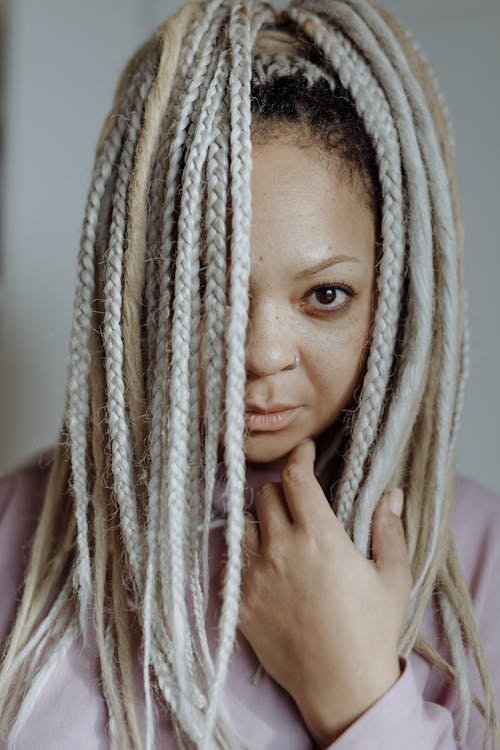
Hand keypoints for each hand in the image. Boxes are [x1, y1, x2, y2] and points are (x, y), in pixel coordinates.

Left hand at [237, 438, 411, 746]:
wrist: (341, 687)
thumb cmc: (371, 631)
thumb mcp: (392, 577)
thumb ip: (389, 530)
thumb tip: (392, 494)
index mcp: (320, 538)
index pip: (297, 478)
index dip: (299, 457)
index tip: (305, 450)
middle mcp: (281, 550)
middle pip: (265, 495)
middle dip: (282, 490)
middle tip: (296, 500)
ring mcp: (255, 576)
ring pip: (242, 524)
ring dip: (259, 520)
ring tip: (276, 532)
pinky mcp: (239, 601)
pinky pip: (231, 562)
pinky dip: (245, 556)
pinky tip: (262, 565)